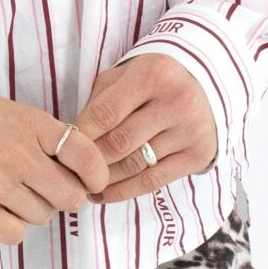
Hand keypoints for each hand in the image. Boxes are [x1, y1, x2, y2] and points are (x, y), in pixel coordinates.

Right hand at [0, 91, 109, 244]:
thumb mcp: (14, 114)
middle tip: (48, 187)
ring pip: (43, 215)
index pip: (85, 155)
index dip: (97, 173)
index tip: (93, 180)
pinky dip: (12, 226)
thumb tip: (81, 170)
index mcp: (32, 125)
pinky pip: (16, 233)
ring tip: (11, 190)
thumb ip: (47, 138)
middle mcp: (19, 154)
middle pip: (70, 195)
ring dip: (34, 208)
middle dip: (65, 195)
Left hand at [73, 53, 217, 203]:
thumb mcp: (125, 75)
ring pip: (135, 166)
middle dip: (90, 160)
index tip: (62, 148)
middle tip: (70, 171)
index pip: (105, 113)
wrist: (205, 84)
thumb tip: (72, 137)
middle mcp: (176, 101)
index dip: (80, 136)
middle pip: (119, 143)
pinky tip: (104, 193)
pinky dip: (124, 191)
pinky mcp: (198, 155)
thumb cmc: (152, 79)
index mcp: (153, 75)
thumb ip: (99, 100)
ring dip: (104, 179)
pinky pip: (154, 181)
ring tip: (83, 184)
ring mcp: (190, 130)